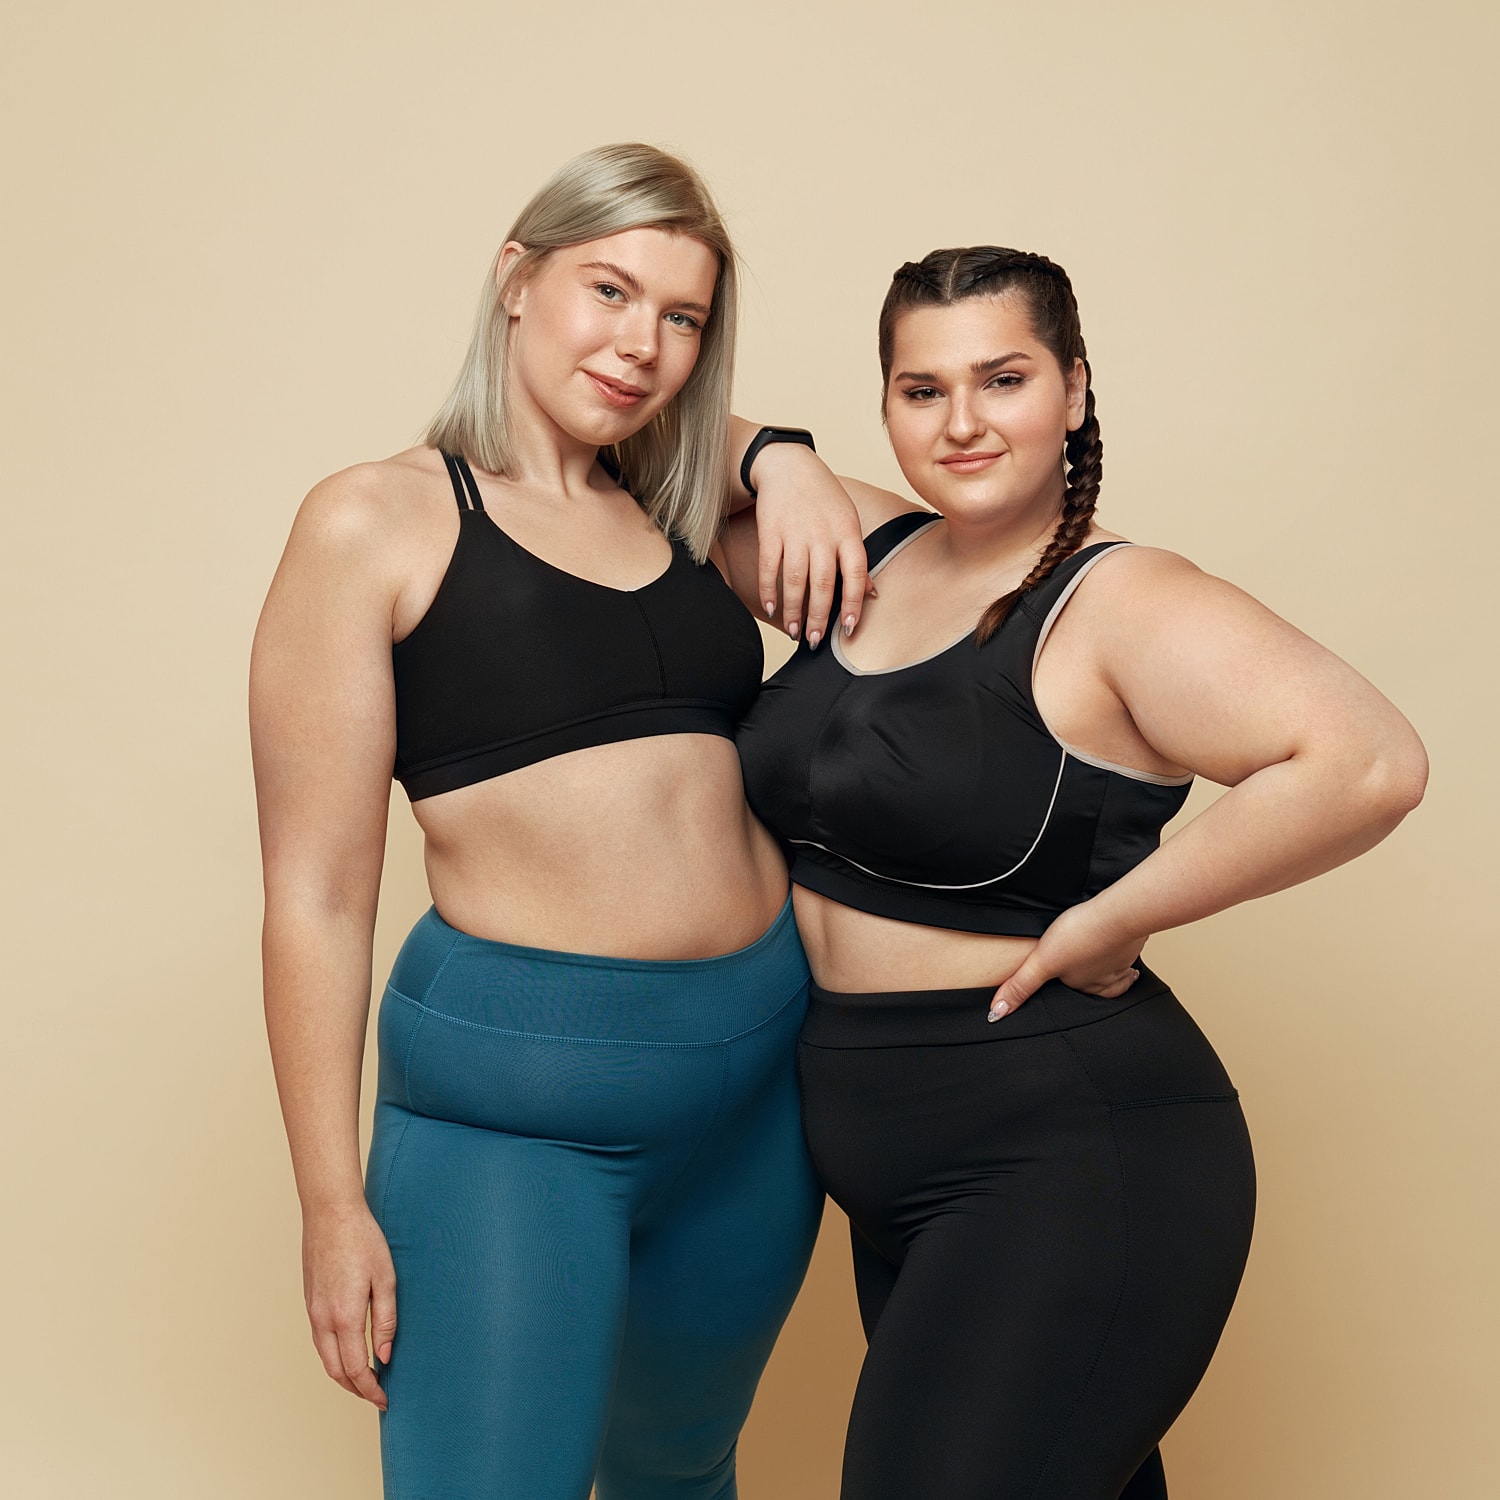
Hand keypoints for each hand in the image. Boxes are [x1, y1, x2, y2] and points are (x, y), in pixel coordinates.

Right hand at [302, 1201, 396, 1409]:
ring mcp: (312, 1310)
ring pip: (324, 1357)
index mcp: (344, 1316)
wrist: (331, 1213)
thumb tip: (385, 1356)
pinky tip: (348, 1352)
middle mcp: (323, 1319)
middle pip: (335, 1371)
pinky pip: (319, 1340)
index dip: (370, 1389)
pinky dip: (333, 1356)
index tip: (385, 1400)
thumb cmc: (363, 1240)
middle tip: (377, 1396)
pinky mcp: (310, 1301)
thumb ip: (386, 1321)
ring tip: (365, 1380)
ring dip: (343, 1375)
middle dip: (355, 1389)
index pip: (355, 1369)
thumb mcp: (386, 1279)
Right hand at [748, 444, 869, 648]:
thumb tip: (872, 593)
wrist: (789, 465)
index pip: (856, 573)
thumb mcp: (848, 521)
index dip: (853, 602)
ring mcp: (796, 532)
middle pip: (823, 582)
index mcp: (848, 532)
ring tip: (793, 632)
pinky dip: (769, 589)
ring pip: (796, 579)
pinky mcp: (771, 531)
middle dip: (818, 616)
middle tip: (814, 640)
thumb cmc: (823, 497)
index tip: (848, 627)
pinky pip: (770, 566)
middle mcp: (824, 534)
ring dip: (794, 610)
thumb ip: (856, 557)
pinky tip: (771, 608)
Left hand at [989, 903, 1147, 1020]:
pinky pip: (1131, 953)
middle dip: (1101, 987)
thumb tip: (996, 1014)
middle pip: (1103, 988)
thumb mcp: (1041, 963)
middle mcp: (1104, 978)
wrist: (1118, 916)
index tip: (1073, 988)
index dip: (1072, 990)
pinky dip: (1129, 952)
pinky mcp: (1132, 943)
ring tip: (1122, 974)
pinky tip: (1127, 944)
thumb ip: (1020, 986)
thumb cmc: (1080, 936)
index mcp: (1081, 984)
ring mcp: (1120, 961)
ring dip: (1120, 974)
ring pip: (1121, 973)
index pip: (1075, 994)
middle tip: (1098, 983)